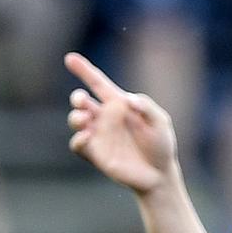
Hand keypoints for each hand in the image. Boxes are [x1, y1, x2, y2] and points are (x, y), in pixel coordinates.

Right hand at [65, 52, 177, 194]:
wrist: (158, 174)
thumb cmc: (161, 144)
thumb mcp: (160, 122)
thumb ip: (147, 108)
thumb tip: (128, 101)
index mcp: (119, 104)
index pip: (98, 83)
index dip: (84, 70)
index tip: (70, 58)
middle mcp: (105, 118)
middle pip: (82, 102)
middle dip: (77, 98)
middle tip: (82, 100)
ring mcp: (98, 135)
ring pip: (77, 120)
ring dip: (76, 117)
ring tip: (83, 118)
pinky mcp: (95, 153)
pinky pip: (78, 144)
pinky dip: (78, 139)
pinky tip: (85, 136)